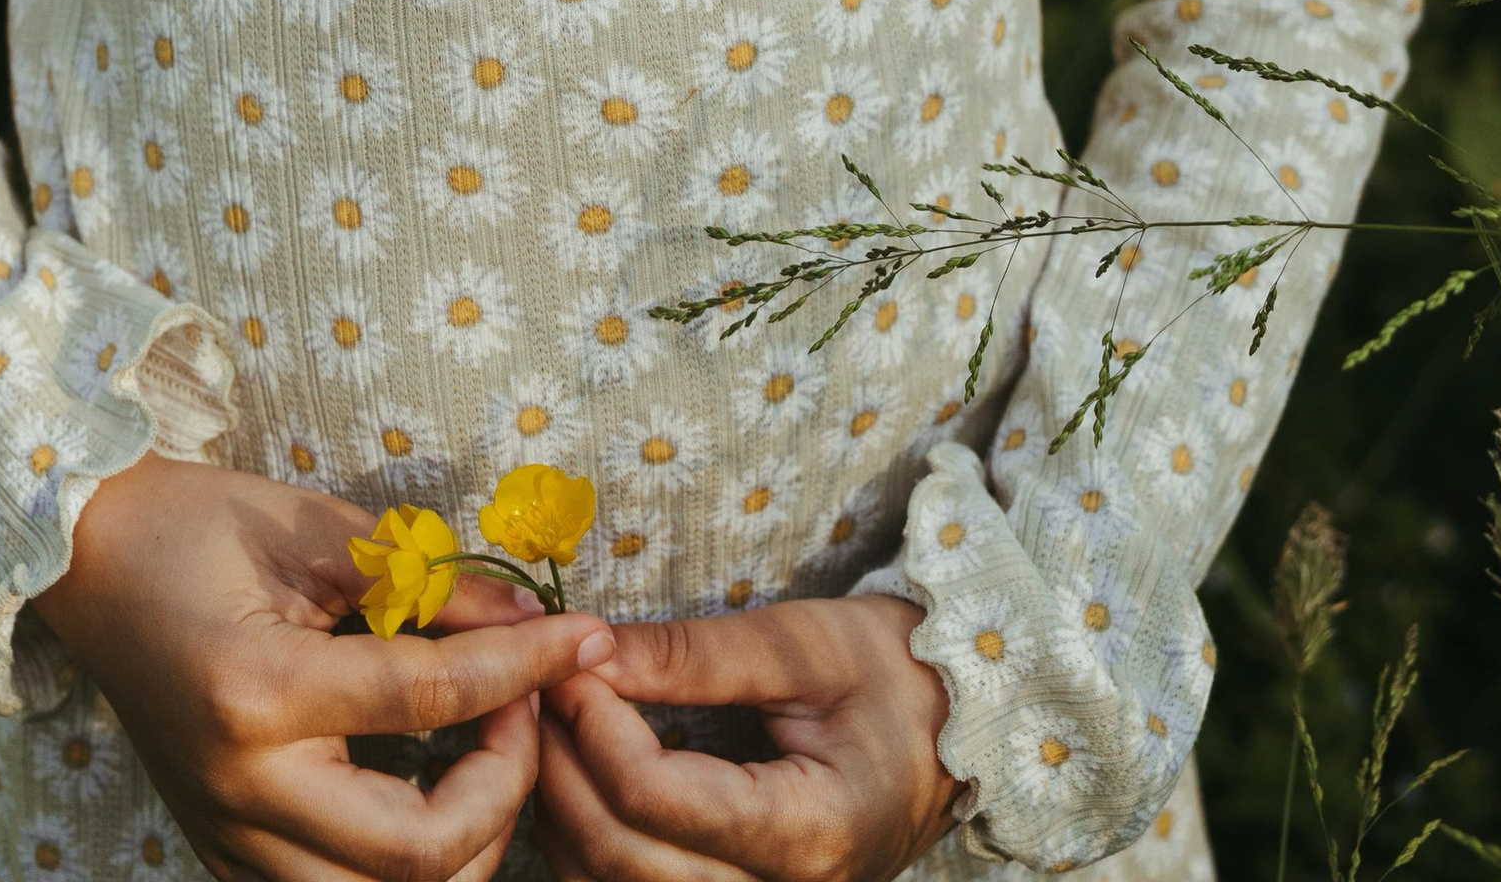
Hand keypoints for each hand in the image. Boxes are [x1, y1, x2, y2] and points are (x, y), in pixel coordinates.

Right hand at [32, 453, 617, 881]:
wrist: (86, 563)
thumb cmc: (194, 524)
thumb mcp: (315, 532)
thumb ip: (427, 583)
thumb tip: (532, 624)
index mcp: (256, 695)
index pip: (428, 700)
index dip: (524, 668)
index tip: (584, 635)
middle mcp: (241, 792)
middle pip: (417, 853)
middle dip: (505, 789)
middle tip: (527, 710)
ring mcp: (227, 839)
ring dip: (464, 845)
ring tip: (487, 754)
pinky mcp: (224, 855)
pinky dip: (404, 863)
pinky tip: (430, 788)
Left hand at [534, 597, 961, 881]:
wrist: (960, 728)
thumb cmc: (894, 673)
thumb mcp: (804, 642)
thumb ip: (695, 654)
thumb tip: (593, 650)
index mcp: (810, 829)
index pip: (659, 797)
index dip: (595, 727)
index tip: (569, 660)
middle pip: (624, 858)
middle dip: (563, 767)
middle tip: (540, 686)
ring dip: (565, 813)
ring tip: (554, 726)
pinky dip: (592, 846)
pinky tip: (581, 780)